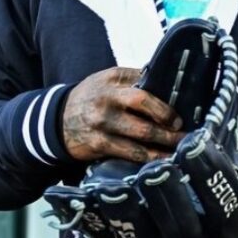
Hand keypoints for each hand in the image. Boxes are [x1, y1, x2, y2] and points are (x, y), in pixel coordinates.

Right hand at [62, 67, 182, 163]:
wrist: (56, 121)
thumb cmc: (92, 99)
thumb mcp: (107, 82)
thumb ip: (132, 82)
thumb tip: (168, 86)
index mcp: (113, 78)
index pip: (145, 80)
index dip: (165, 95)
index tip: (181, 106)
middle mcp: (107, 97)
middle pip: (144, 102)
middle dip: (167, 116)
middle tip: (182, 128)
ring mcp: (103, 121)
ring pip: (142, 131)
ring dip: (165, 141)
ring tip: (180, 146)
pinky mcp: (99, 143)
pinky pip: (131, 152)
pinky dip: (150, 157)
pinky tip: (163, 160)